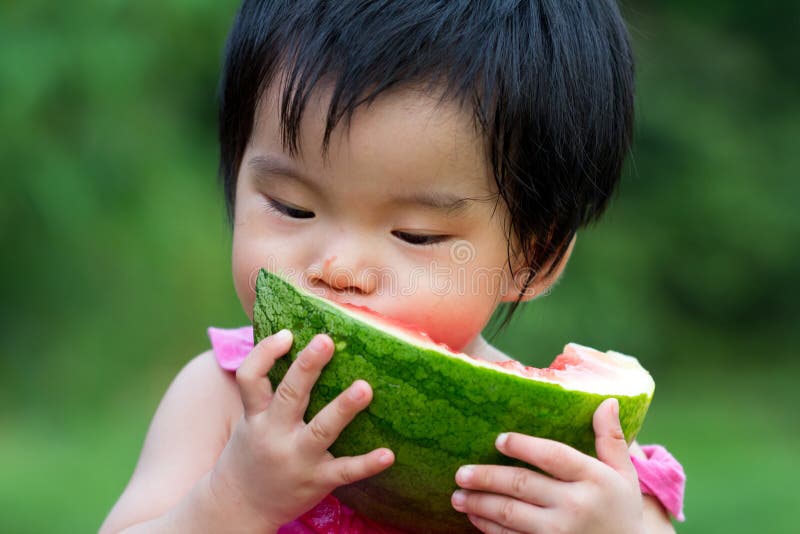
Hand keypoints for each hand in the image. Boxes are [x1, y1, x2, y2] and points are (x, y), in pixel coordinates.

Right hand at [210, 330, 394, 530]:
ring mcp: (296, 458)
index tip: (286, 334)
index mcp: (257, 414)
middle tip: (326, 340)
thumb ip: (270, 390)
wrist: (239, 506)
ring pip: (321, 430)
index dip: (264, 353)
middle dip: (307, 366)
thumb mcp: (252, 419)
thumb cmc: (253, 450)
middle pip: (290, 395)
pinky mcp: (316, 480)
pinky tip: (389, 454)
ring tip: (364, 387)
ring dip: (342, 408)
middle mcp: (274, 434)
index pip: (251, 377)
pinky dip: (366, 463)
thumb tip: (296, 342)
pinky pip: (344, 470)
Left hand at [452, 398, 643, 533]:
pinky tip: (474, 518)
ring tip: (458, 495)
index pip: (553, 456)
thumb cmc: (622, 512)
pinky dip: (489, 529)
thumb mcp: (624, 476)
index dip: (523, 446)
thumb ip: (612, 439)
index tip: (499, 440)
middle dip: (487, 478)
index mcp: (595, 479)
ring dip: (479, 504)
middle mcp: (577, 505)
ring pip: (510, 514)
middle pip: (522, 485)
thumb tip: (606, 400)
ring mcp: (561, 533)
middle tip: (462, 472)